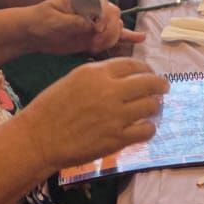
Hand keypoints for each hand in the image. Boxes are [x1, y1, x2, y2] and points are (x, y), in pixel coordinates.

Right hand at [20, 57, 168, 172]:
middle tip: (163, 88)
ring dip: (155, 106)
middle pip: (148, 82)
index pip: (133, 65)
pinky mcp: (117, 138)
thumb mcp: (74, 79)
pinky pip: (145, 130)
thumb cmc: (51, 108)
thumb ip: (99, 76)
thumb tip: (122, 78)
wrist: (39, 138)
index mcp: (97, 73)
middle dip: (160, 84)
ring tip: (153, 109)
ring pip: (151, 106)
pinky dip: (149, 128)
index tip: (150, 74)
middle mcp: (110, 91)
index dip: (145, 69)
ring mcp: (116, 115)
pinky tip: (145, 128)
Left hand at [25, 0, 142, 56]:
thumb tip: (90, 23)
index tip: (95, 30)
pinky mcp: (96, 36)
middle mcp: (94, 9)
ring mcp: (96, 23)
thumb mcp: (54, 19)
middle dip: (108, 32)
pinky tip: (140, 38)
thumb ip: (73, 21)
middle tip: (94, 44)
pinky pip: (115, 36)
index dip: (104, 18)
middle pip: (115, 17)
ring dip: (111, 40)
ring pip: (117, 28)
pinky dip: (128, 37)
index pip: (105, 5)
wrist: (33, 33)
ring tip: (96, 47)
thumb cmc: (41, 20)